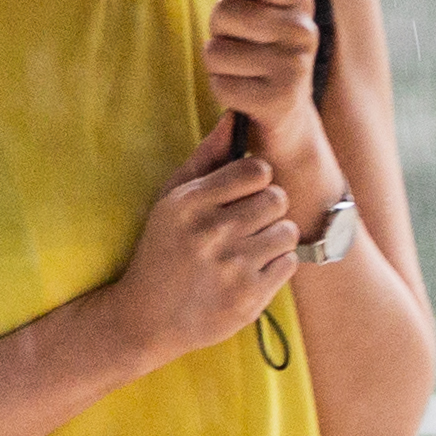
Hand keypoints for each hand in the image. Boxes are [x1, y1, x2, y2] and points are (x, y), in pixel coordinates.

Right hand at [108, 141, 304, 361]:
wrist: (146, 318)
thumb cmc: (161, 250)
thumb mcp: (170, 200)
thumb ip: (205, 157)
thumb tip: (234, 117)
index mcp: (189, 202)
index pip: (257, 170)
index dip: (256, 179)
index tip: (243, 193)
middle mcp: (210, 232)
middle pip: (277, 198)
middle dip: (267, 209)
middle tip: (247, 223)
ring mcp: (231, 267)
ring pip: (287, 231)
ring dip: (273, 238)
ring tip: (248, 249)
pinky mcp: (249, 298)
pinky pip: (289, 264)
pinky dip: (275, 267)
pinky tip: (249, 272)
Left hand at [200, 0, 325, 179]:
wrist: (289, 122)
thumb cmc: (264, 58)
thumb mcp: (263, 15)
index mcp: (300, 0)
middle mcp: (303, 29)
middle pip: (224, 12)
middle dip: (218, 31)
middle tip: (238, 46)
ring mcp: (294, 65)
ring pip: (215, 50)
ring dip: (218, 64)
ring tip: (241, 71)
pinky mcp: (279, 98)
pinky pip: (220, 83)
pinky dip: (223, 90)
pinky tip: (243, 94)